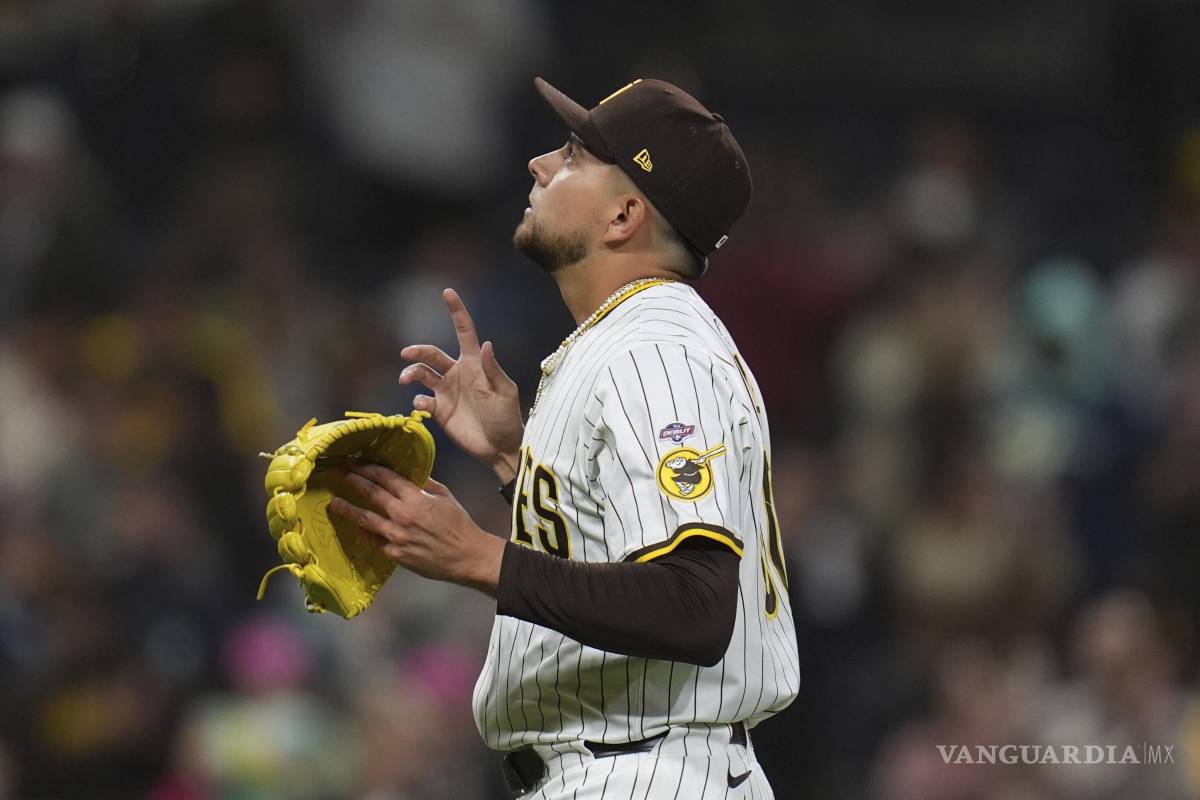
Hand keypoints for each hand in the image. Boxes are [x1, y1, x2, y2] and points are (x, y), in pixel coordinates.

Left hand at [329, 463, 505, 594]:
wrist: (466, 556)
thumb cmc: (459, 525)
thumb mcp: (445, 497)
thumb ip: (426, 484)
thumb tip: (411, 474)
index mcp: (416, 498)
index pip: (385, 477)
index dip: (367, 467)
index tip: (355, 462)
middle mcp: (402, 515)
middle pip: (370, 493)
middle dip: (352, 480)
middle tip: (339, 472)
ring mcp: (396, 536)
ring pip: (363, 518)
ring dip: (347, 508)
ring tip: (334, 502)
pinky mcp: (394, 554)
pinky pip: (374, 540)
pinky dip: (364, 531)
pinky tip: (356, 526)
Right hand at [399, 288, 522, 478]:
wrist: (500, 448)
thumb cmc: (508, 418)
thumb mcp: (505, 393)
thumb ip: (493, 370)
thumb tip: (485, 344)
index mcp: (474, 363)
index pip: (463, 331)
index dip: (456, 311)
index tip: (447, 292)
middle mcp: (457, 373)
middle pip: (432, 354)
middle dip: (417, 351)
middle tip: (406, 354)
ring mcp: (446, 391)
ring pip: (422, 374)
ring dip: (412, 373)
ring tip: (406, 379)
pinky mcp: (439, 410)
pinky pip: (423, 400)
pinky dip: (418, 400)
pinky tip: (424, 405)